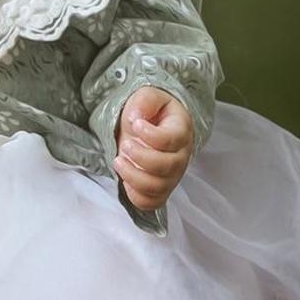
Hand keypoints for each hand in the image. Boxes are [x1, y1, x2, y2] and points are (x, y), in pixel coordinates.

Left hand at [113, 85, 194, 212]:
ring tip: (118, 161)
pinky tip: (125, 180)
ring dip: (133, 177)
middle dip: (140, 157)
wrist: (150, 127)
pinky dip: (136, 196)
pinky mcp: (162, 189)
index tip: (135, 124)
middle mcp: (182, 156)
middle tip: (125, 145)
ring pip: (158, 187)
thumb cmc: (150, 112)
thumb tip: (135, 118)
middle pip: (166, 166)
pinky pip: (152, 202)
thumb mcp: (147, 97)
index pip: (171, 140)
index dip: (150, 135)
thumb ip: (144, 102)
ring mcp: (173, 176)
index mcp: (181, 131)